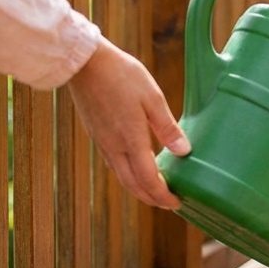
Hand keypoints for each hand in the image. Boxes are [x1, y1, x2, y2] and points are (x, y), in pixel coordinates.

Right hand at [68, 38, 189, 209]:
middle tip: (170, 204)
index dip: (163, 196)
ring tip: (157, 192)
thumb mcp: (152, 97)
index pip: (148, 180)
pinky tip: (137, 170)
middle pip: (133, 185)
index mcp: (131, 139)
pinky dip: (128, 176)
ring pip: (122, 177)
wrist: (84, 63)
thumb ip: (168, 127)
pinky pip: (114, 165)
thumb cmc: (121, 75)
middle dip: (152, 199)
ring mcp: (103, 143)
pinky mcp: (97, 136)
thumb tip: (184, 152)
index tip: (178, 202)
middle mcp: (114, 147)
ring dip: (140, 189)